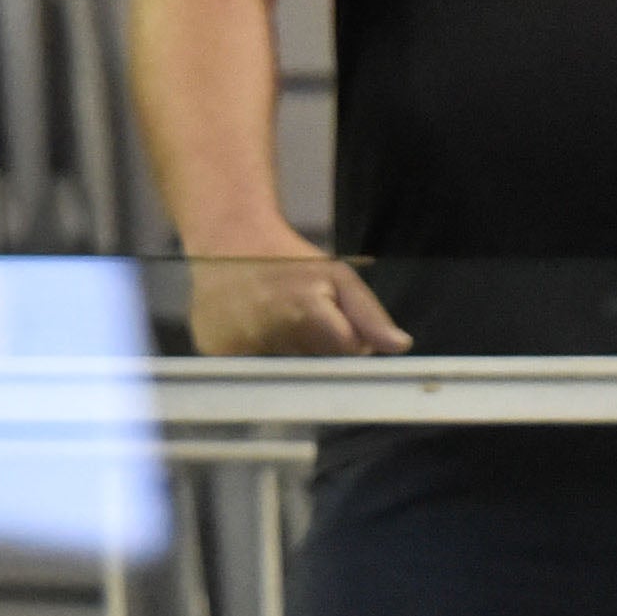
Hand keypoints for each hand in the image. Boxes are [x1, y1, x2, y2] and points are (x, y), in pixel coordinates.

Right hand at [181, 245, 411, 358]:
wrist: (227, 241)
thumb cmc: (287, 261)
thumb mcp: (336, 276)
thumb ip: (369, 313)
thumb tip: (400, 346)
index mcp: (304, 308)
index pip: (345, 351)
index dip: (347, 344)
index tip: (340, 333)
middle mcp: (269, 330)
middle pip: (315, 369)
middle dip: (317, 352)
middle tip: (302, 321)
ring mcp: (239, 344)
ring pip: (283, 374)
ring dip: (288, 357)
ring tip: (278, 323)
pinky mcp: (216, 353)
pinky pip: (251, 374)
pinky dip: (259, 360)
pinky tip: (255, 334)